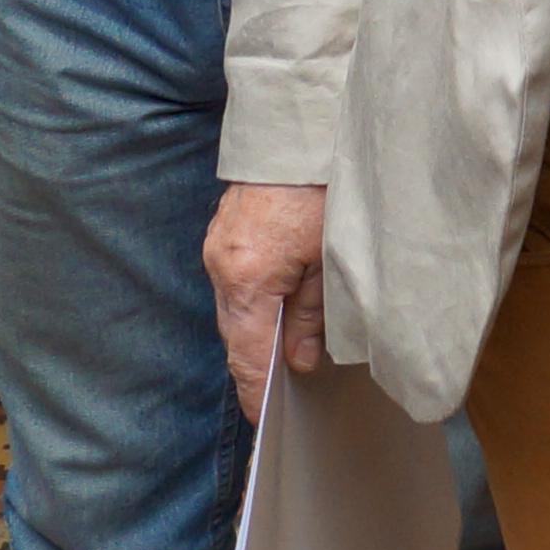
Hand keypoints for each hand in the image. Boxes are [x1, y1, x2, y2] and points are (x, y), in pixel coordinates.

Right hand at [209, 182, 332, 422]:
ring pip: (235, 306)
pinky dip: (255, 300)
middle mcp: (222, 264)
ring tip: (287, 352)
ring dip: (258, 328)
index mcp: (248, 277)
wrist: (302, 125)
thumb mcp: (332, 257)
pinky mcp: (224, 229)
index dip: (257, 392)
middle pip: (237, 332)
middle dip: (259, 363)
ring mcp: (217, 244)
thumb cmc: (325, 187)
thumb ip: (313, 313)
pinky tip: (278, 306)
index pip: (247, 355)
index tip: (266, 423)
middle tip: (283, 394)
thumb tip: (299, 359)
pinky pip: (235, 280)